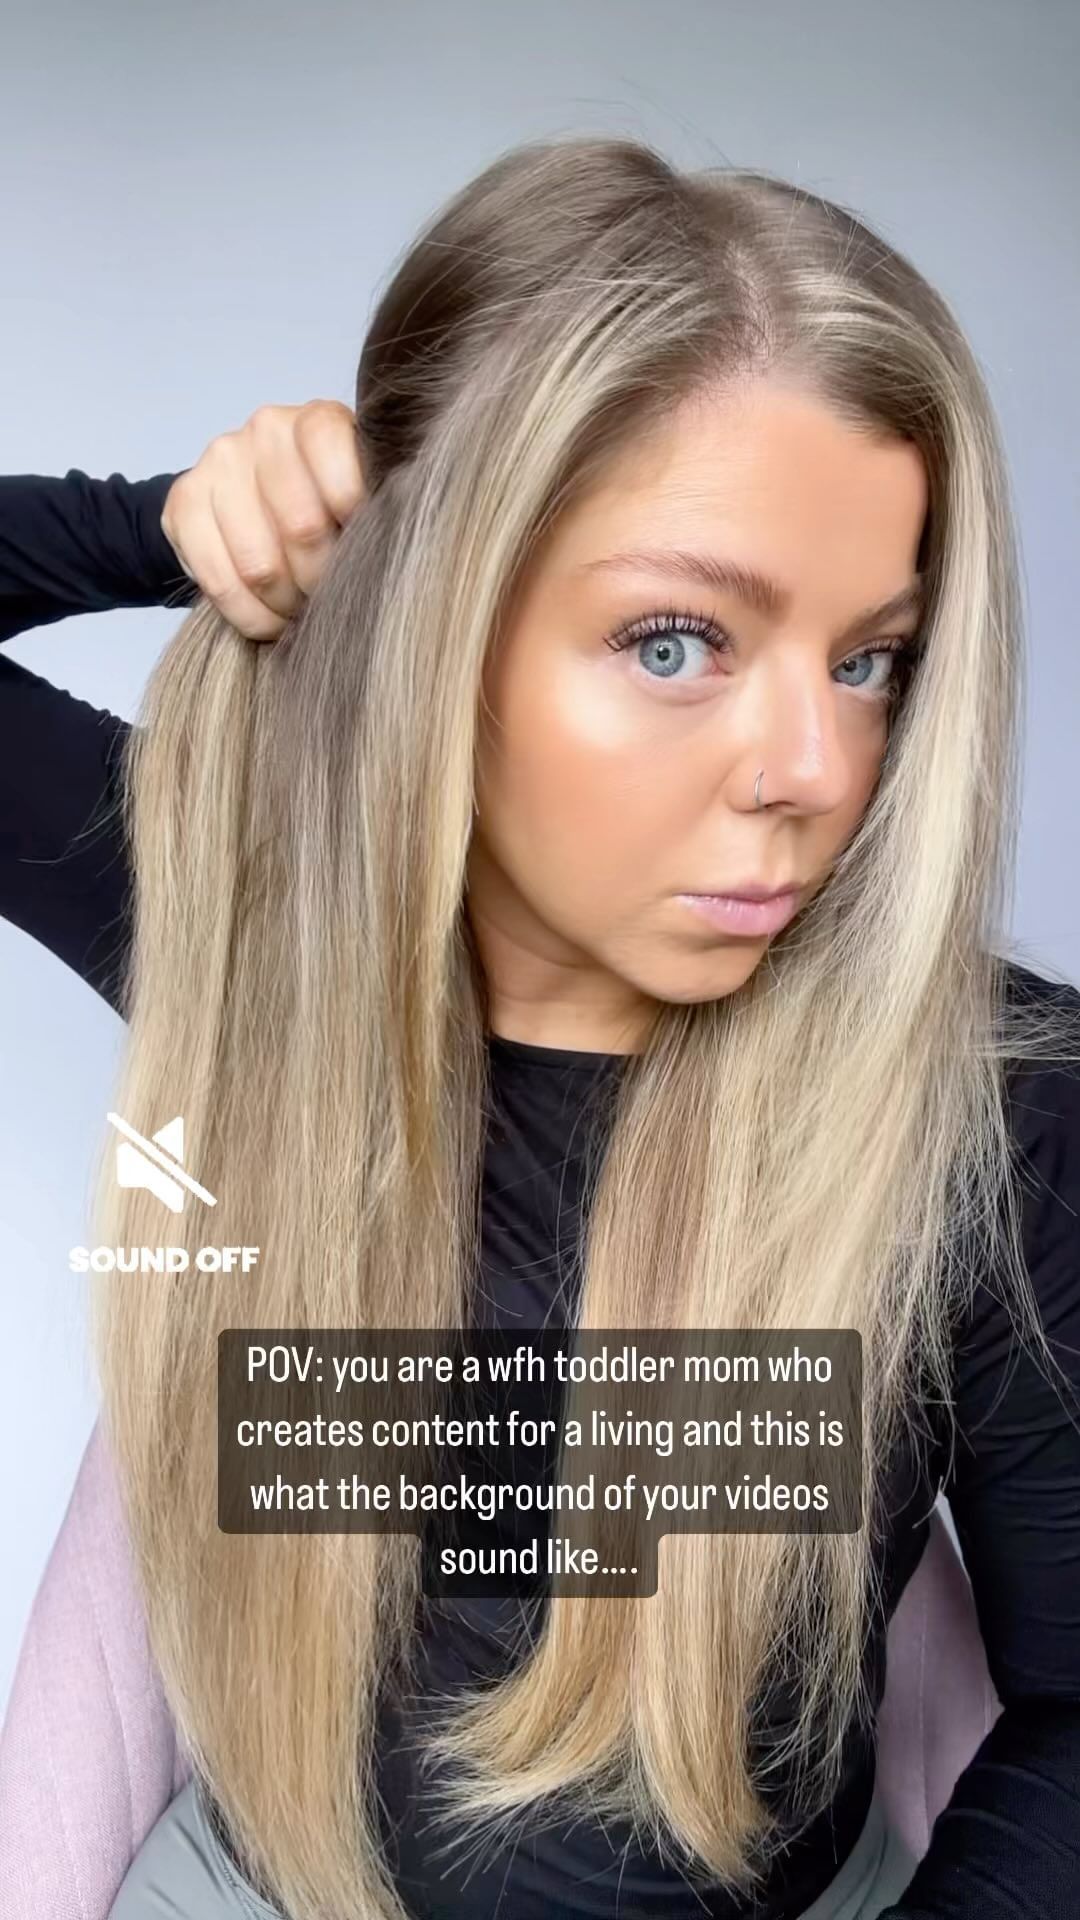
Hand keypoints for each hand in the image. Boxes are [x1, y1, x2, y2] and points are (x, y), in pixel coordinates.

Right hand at [161, 400, 363, 638]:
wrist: (250, 501)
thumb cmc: (322, 505)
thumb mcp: (360, 495)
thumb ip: (378, 508)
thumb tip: (396, 548)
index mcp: (319, 419)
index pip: (337, 461)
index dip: (356, 519)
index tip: (364, 551)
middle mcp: (266, 429)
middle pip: (302, 526)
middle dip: (322, 579)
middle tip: (329, 595)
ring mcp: (220, 462)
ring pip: (259, 565)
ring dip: (287, 605)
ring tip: (301, 608)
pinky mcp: (184, 503)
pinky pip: (220, 581)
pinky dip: (251, 616)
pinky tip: (270, 619)